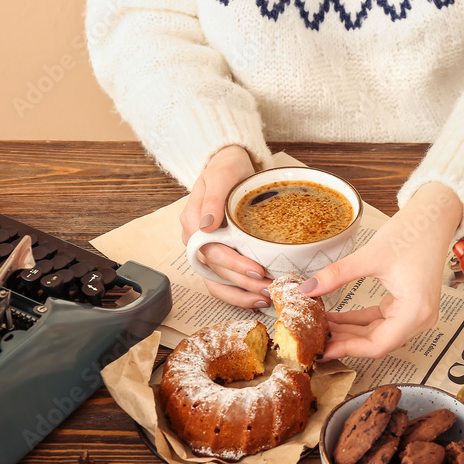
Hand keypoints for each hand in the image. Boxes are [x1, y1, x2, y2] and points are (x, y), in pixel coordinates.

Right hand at [180, 145, 271, 307]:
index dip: (234, 264)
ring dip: (240, 295)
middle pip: (217, 270)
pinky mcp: (220, 253)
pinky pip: (224, 280)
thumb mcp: (220, 175)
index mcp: (192, 222)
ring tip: (266, 299)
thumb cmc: (225, 168)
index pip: (211, 250)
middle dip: (244, 283)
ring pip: (218, 281)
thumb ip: (212, 199)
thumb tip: (206, 224)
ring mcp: (207, 249)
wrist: (230, 164)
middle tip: (270, 288)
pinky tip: (257, 298)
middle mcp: (196, 240)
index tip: (257, 270)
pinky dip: (239, 293)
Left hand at [300, 183, 463, 358]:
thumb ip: (337, 275)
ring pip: (377, 333)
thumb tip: (307, 289)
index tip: (323, 349)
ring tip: (321, 327)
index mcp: (416, 311)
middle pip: (377, 342)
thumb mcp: (371, 255)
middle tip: (316, 340)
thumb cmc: (414, 233)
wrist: (433, 217)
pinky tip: (337, 318)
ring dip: (350, 331)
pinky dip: (359, 320)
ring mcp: (416, 313)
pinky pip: (380, 321)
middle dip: (345, 341)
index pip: (378, 344)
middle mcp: (420, 318)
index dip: (347, 349)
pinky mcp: (409, 305)